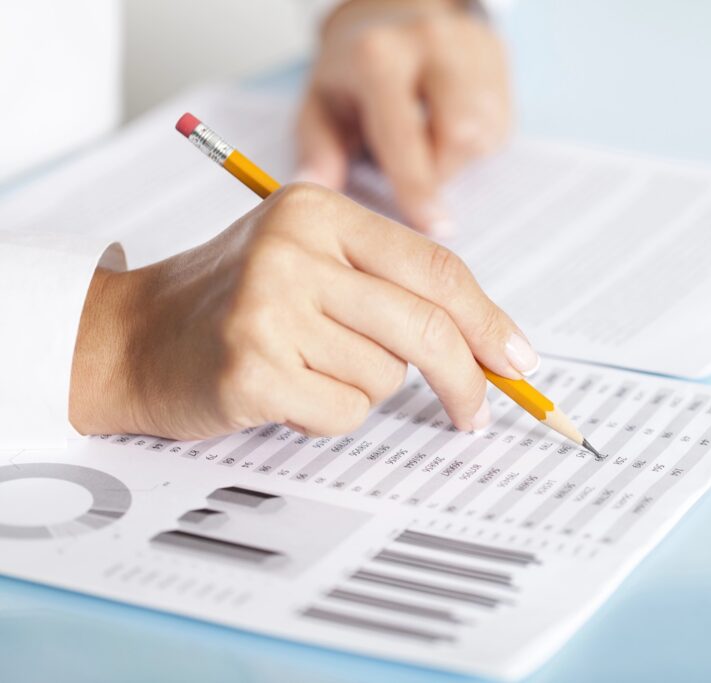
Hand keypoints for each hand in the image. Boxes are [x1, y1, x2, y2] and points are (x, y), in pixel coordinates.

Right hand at [69, 184, 537, 439]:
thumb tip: (493, 344)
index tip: (518, 361)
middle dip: (464, 379)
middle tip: (475, 414)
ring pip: (384, 377)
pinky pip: (344, 412)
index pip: (434, 267)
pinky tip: (285, 395)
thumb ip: (392, 285)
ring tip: (307, 369)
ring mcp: (269, 307)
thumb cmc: (237, 302)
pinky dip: (327, 418)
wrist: (131, 337)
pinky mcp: (251, 367)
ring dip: (361, 389)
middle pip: (424, 326)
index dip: (487, 321)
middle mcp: (294, 248)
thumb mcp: (311, 261)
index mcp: (318, 210)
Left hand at [296, 0, 511, 236]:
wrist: (393, 13)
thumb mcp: (322, 102)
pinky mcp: (499, 61)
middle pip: (460, 134)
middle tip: (415, 174)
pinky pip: (499, 126)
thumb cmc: (355, 69)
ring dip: (458, 159)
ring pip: (485, 133)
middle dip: (440, 171)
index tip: (432, 226)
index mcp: (379, 55)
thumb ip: (318, 149)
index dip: (417, 187)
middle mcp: (431, 43)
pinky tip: (449, 131)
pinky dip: (476, 144)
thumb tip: (317, 188)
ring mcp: (471, 49)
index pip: (404, 134)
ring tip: (428, 147)